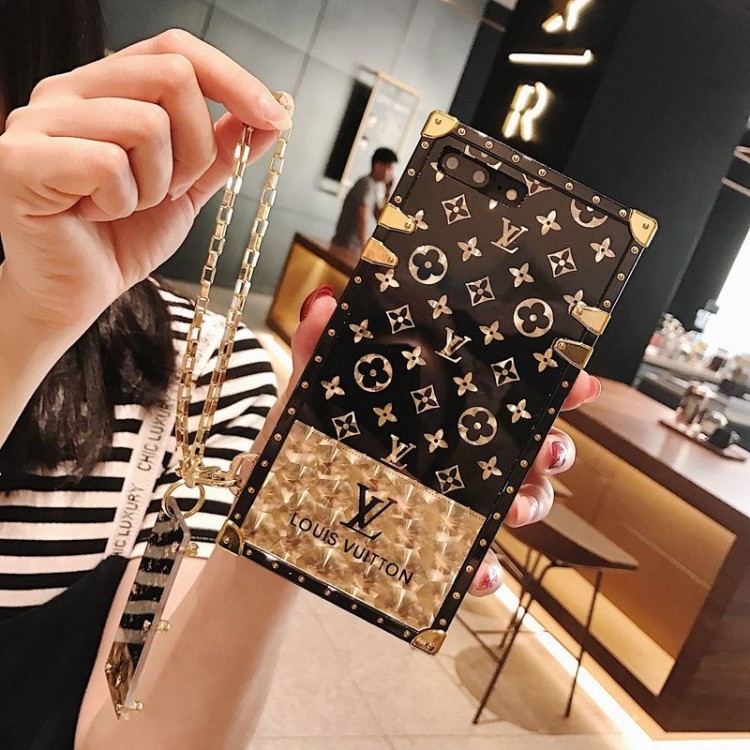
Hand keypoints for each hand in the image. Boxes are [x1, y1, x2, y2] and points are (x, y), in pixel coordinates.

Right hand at [0, 29, 291, 334]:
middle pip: (173, 76)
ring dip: (157, 184)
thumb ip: (220, 148)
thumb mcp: (186, 188)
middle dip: (198, 148)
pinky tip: (98, 215)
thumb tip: (272, 114)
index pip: (176, 49)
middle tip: (175, 190)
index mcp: (106, 88)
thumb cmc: (121, 238)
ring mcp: (39, 121)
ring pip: (146, 124)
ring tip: (128, 206)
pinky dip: (122, 202)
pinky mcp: (22, 160)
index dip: (233, 79)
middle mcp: (68, 91)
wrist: (75, 293)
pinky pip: (108, 164)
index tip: (274, 119)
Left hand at [252, 287, 601, 598]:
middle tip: (549, 451)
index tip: (578, 383)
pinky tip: (482, 574)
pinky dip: (487, 571)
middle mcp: (454, 448)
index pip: (501, 386)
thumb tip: (324, 304)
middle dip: (553, 448)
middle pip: (526, 444)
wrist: (276, 512)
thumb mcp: (312, 394)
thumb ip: (319, 351)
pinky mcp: (437, 541)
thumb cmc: (303, 444)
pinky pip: (475, 559)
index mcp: (435, 404)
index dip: (549, 383)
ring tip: (514, 510)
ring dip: (531, 505)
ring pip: (516, 500)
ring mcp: (451, 496)